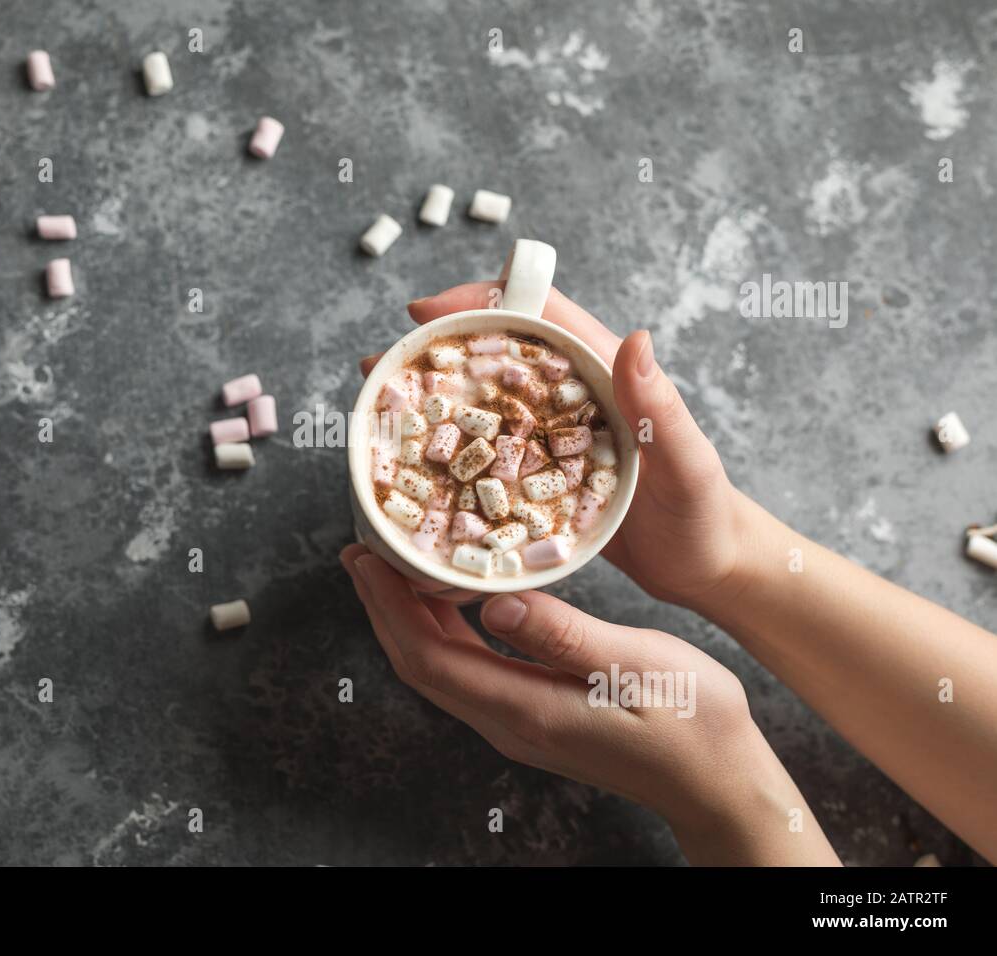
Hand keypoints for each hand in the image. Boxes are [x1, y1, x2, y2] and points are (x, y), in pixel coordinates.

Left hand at [340, 543, 840, 864]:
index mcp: (526, 707)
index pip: (429, 656)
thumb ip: (564, 636)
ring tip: (393, 565)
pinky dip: (446, 628)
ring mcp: (520, 722)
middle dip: (384, 607)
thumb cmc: (692, 721)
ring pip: (441, 667)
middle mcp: (509, 721)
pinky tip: (454, 597)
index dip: (388, 606)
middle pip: (421, 663)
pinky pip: (470, 669)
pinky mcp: (535, 714)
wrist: (720, 781)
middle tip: (361, 550)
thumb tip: (494, 606)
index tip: (364, 557)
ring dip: (410, 617)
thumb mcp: (635, 666)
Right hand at [360, 281, 748, 610]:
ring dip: (433, 396)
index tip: (425, 311)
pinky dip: (450, 447)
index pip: (537, 314)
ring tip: (381, 406)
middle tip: (378, 365)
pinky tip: (416, 463)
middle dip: (435, 350)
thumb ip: (660, 407)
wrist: (707, 567)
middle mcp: (573, 395)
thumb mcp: (686, 463)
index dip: (480, 302)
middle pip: (496, 351)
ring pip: (484, 398)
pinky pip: (488, 449)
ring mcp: (553, 434)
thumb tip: (638, 338)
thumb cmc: (704, 515)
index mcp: (606, 375)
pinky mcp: (541, 473)